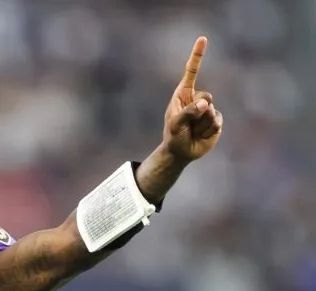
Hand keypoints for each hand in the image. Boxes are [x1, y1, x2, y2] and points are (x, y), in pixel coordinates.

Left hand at [162, 36, 223, 161]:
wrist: (181, 152)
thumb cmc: (174, 135)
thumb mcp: (175, 124)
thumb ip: (188, 112)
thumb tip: (206, 104)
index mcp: (183, 94)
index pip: (192, 72)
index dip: (197, 56)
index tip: (202, 39)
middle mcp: (197, 98)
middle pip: (206, 97)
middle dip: (197, 112)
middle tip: (187, 124)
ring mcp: (208, 109)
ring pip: (211, 112)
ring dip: (201, 125)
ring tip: (192, 131)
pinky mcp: (216, 120)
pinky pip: (217, 122)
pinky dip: (208, 130)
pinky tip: (202, 134)